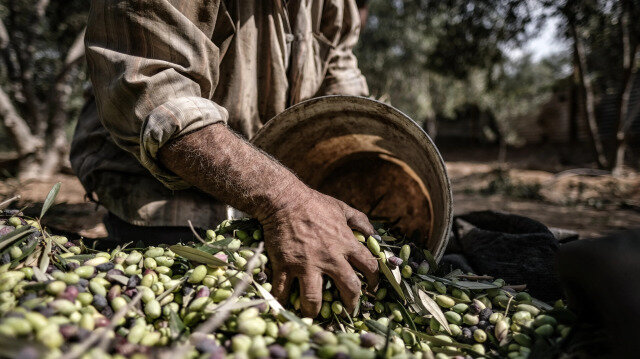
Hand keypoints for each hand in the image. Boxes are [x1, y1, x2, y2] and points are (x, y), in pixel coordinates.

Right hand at [261, 186, 378, 316]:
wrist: (284, 200)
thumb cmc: (314, 203)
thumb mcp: (342, 208)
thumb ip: (360, 221)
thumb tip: (374, 233)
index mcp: (346, 243)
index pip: (369, 267)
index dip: (374, 280)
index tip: (372, 288)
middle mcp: (329, 258)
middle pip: (349, 288)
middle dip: (352, 303)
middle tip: (349, 309)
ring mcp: (306, 264)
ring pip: (314, 298)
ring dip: (315, 310)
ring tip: (314, 315)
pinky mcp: (285, 266)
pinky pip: (284, 290)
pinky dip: (283, 301)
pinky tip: (284, 306)